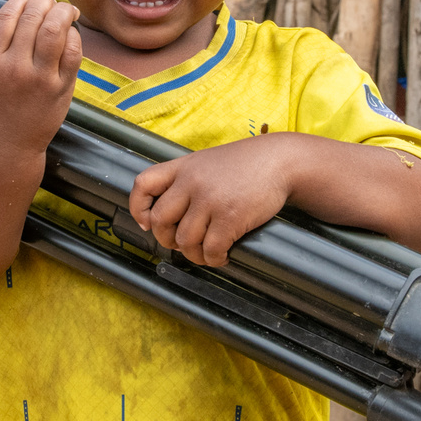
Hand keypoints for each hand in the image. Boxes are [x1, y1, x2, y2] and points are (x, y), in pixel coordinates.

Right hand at [0, 0, 82, 158]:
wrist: (8, 146)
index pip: (6, 17)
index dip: (19, 1)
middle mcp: (15, 69)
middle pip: (32, 19)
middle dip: (42, 1)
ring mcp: (40, 79)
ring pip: (55, 31)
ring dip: (62, 11)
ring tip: (65, 9)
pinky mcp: (61, 89)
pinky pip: (73, 52)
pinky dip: (74, 35)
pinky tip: (71, 32)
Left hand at [128, 135, 296, 266]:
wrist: (280, 161)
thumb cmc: (245, 164)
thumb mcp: (208, 162)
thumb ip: (186, 180)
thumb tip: (168, 215)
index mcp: (183, 167)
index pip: (143, 185)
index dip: (139, 208)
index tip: (148, 222)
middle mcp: (192, 182)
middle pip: (161, 220)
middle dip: (168, 239)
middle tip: (184, 244)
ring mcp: (210, 200)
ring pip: (184, 241)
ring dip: (194, 255)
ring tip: (207, 253)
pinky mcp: (230, 217)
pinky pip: (211, 249)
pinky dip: (215, 259)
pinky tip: (223, 256)